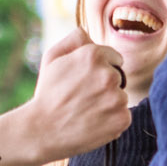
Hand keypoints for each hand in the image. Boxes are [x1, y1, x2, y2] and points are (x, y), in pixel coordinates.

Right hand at [18, 29, 129, 162]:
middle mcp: (109, 75)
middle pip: (118, 78)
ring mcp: (117, 98)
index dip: (99, 70)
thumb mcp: (52, 57)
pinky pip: (123, 116)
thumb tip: (90, 35)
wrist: (42, 130)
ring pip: (120, 97)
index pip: (114, 58)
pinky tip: (93, 123)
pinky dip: (112, 121)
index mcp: (94, 55)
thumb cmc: (47, 94)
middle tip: (83, 98)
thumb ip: (74, 39)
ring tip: (86, 112)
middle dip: (104, 86)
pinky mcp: (122, 119)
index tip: (86, 81)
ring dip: (108, 104)